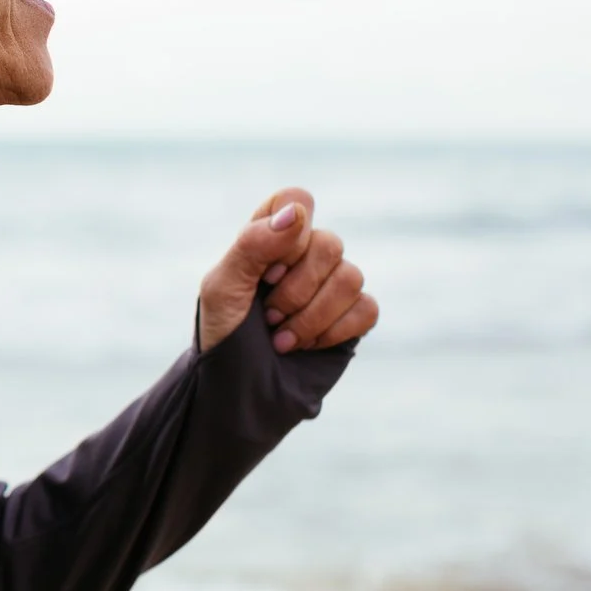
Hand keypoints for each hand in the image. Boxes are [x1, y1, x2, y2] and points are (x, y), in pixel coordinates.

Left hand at [198, 187, 379, 352]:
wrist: (237, 389)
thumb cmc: (223, 332)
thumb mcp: (223, 287)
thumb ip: (253, 245)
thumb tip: (297, 215)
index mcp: (269, 236)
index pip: (297, 201)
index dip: (288, 235)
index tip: (265, 272)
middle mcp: (305, 254)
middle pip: (330, 243)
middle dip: (295, 289)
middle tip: (267, 314)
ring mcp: (332, 285)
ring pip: (352, 277)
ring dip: (311, 316)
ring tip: (281, 336)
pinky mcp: (353, 317)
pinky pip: (367, 308)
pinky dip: (332, 331)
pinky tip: (306, 344)